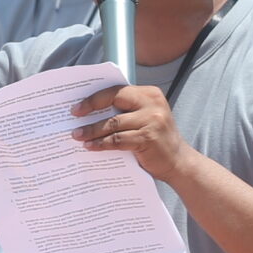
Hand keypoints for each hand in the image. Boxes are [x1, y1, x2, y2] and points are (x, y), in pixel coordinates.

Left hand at [73, 82, 197, 186]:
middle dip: (90, 108)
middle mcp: (152, 103)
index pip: (116, 90)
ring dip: (92, 130)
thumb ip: (124, 112)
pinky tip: (91, 147)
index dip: (94, 98)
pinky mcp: (148, 138)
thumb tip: (87, 114)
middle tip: (74, 119)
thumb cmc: (154, 140)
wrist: (179, 162)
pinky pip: (118, 140)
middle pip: (114, 100)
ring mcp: (152, 120)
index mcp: (149, 94)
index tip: (76, 108)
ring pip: (113, 123)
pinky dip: (102, 144)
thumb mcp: (143, 119)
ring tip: (78, 136)